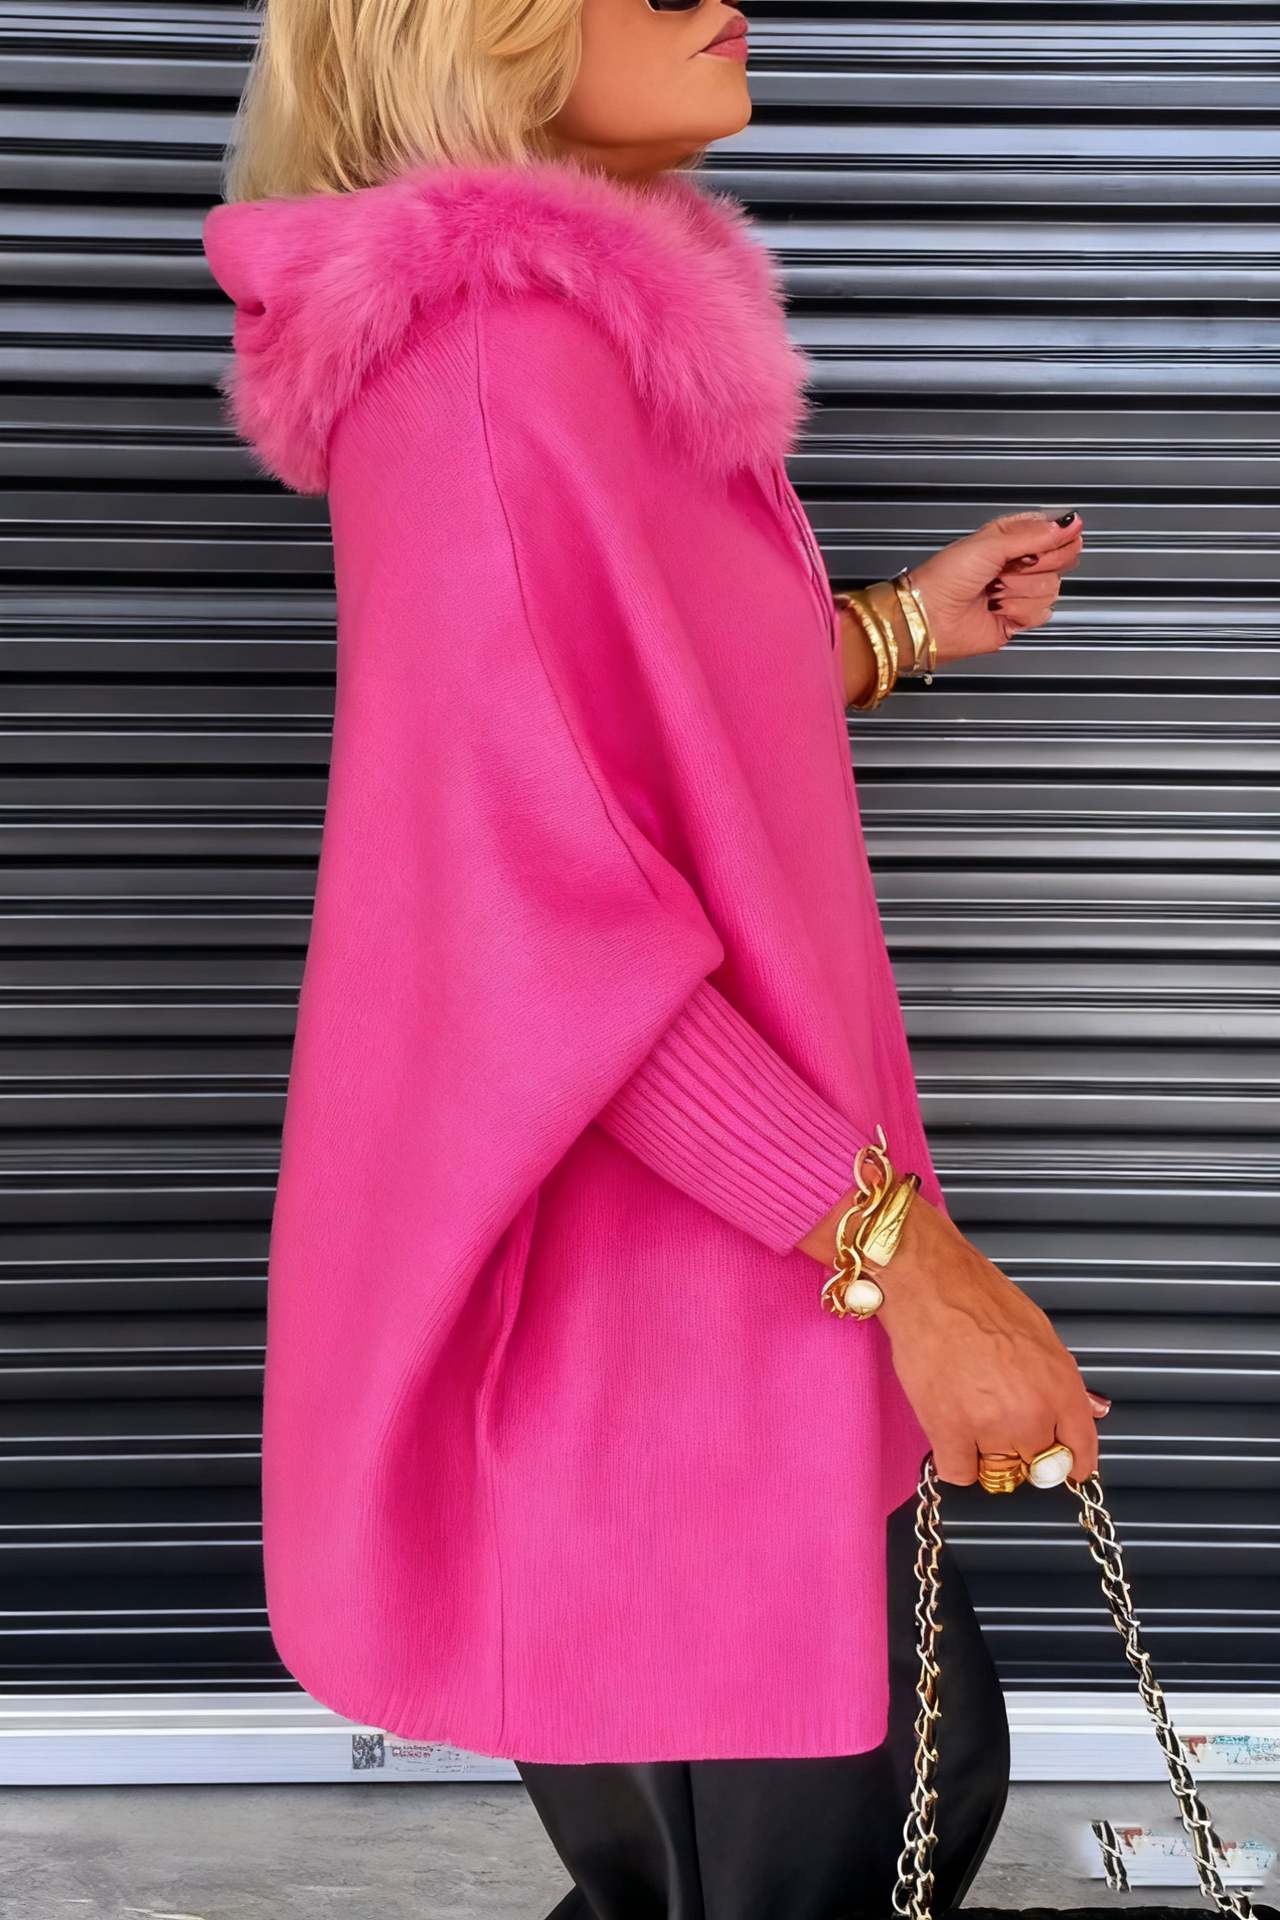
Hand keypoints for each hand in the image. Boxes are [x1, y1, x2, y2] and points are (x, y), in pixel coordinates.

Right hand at [870, 1194, 1108, 1485]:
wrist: (931, 1284)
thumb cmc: (982, 1298)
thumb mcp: (1041, 1333)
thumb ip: (1067, 1382)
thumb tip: (1093, 1409)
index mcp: (1060, 1387)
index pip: (1081, 1451)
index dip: (1073, 1463)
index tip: (1065, 1467)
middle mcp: (1032, 1414)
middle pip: (1037, 1466)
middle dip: (1023, 1448)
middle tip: (1001, 1420)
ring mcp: (990, 1427)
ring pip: (998, 1473)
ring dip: (987, 1453)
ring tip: (971, 1415)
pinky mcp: (948, 1431)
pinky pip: (959, 1474)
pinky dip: (955, 1459)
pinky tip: (951, 1433)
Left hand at [908, 511, 1084, 666]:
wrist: (930, 617)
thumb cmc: (945, 577)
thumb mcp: (991, 543)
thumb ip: (1034, 534)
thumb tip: (1069, 523)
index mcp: (1010, 537)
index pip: (1054, 530)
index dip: (1056, 536)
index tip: (1042, 543)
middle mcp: (1017, 562)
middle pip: (1060, 559)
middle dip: (1037, 565)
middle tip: (1011, 567)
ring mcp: (1019, 590)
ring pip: (1051, 587)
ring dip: (1020, 590)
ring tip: (995, 591)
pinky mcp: (1019, 617)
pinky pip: (1041, 612)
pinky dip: (1019, 611)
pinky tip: (999, 608)